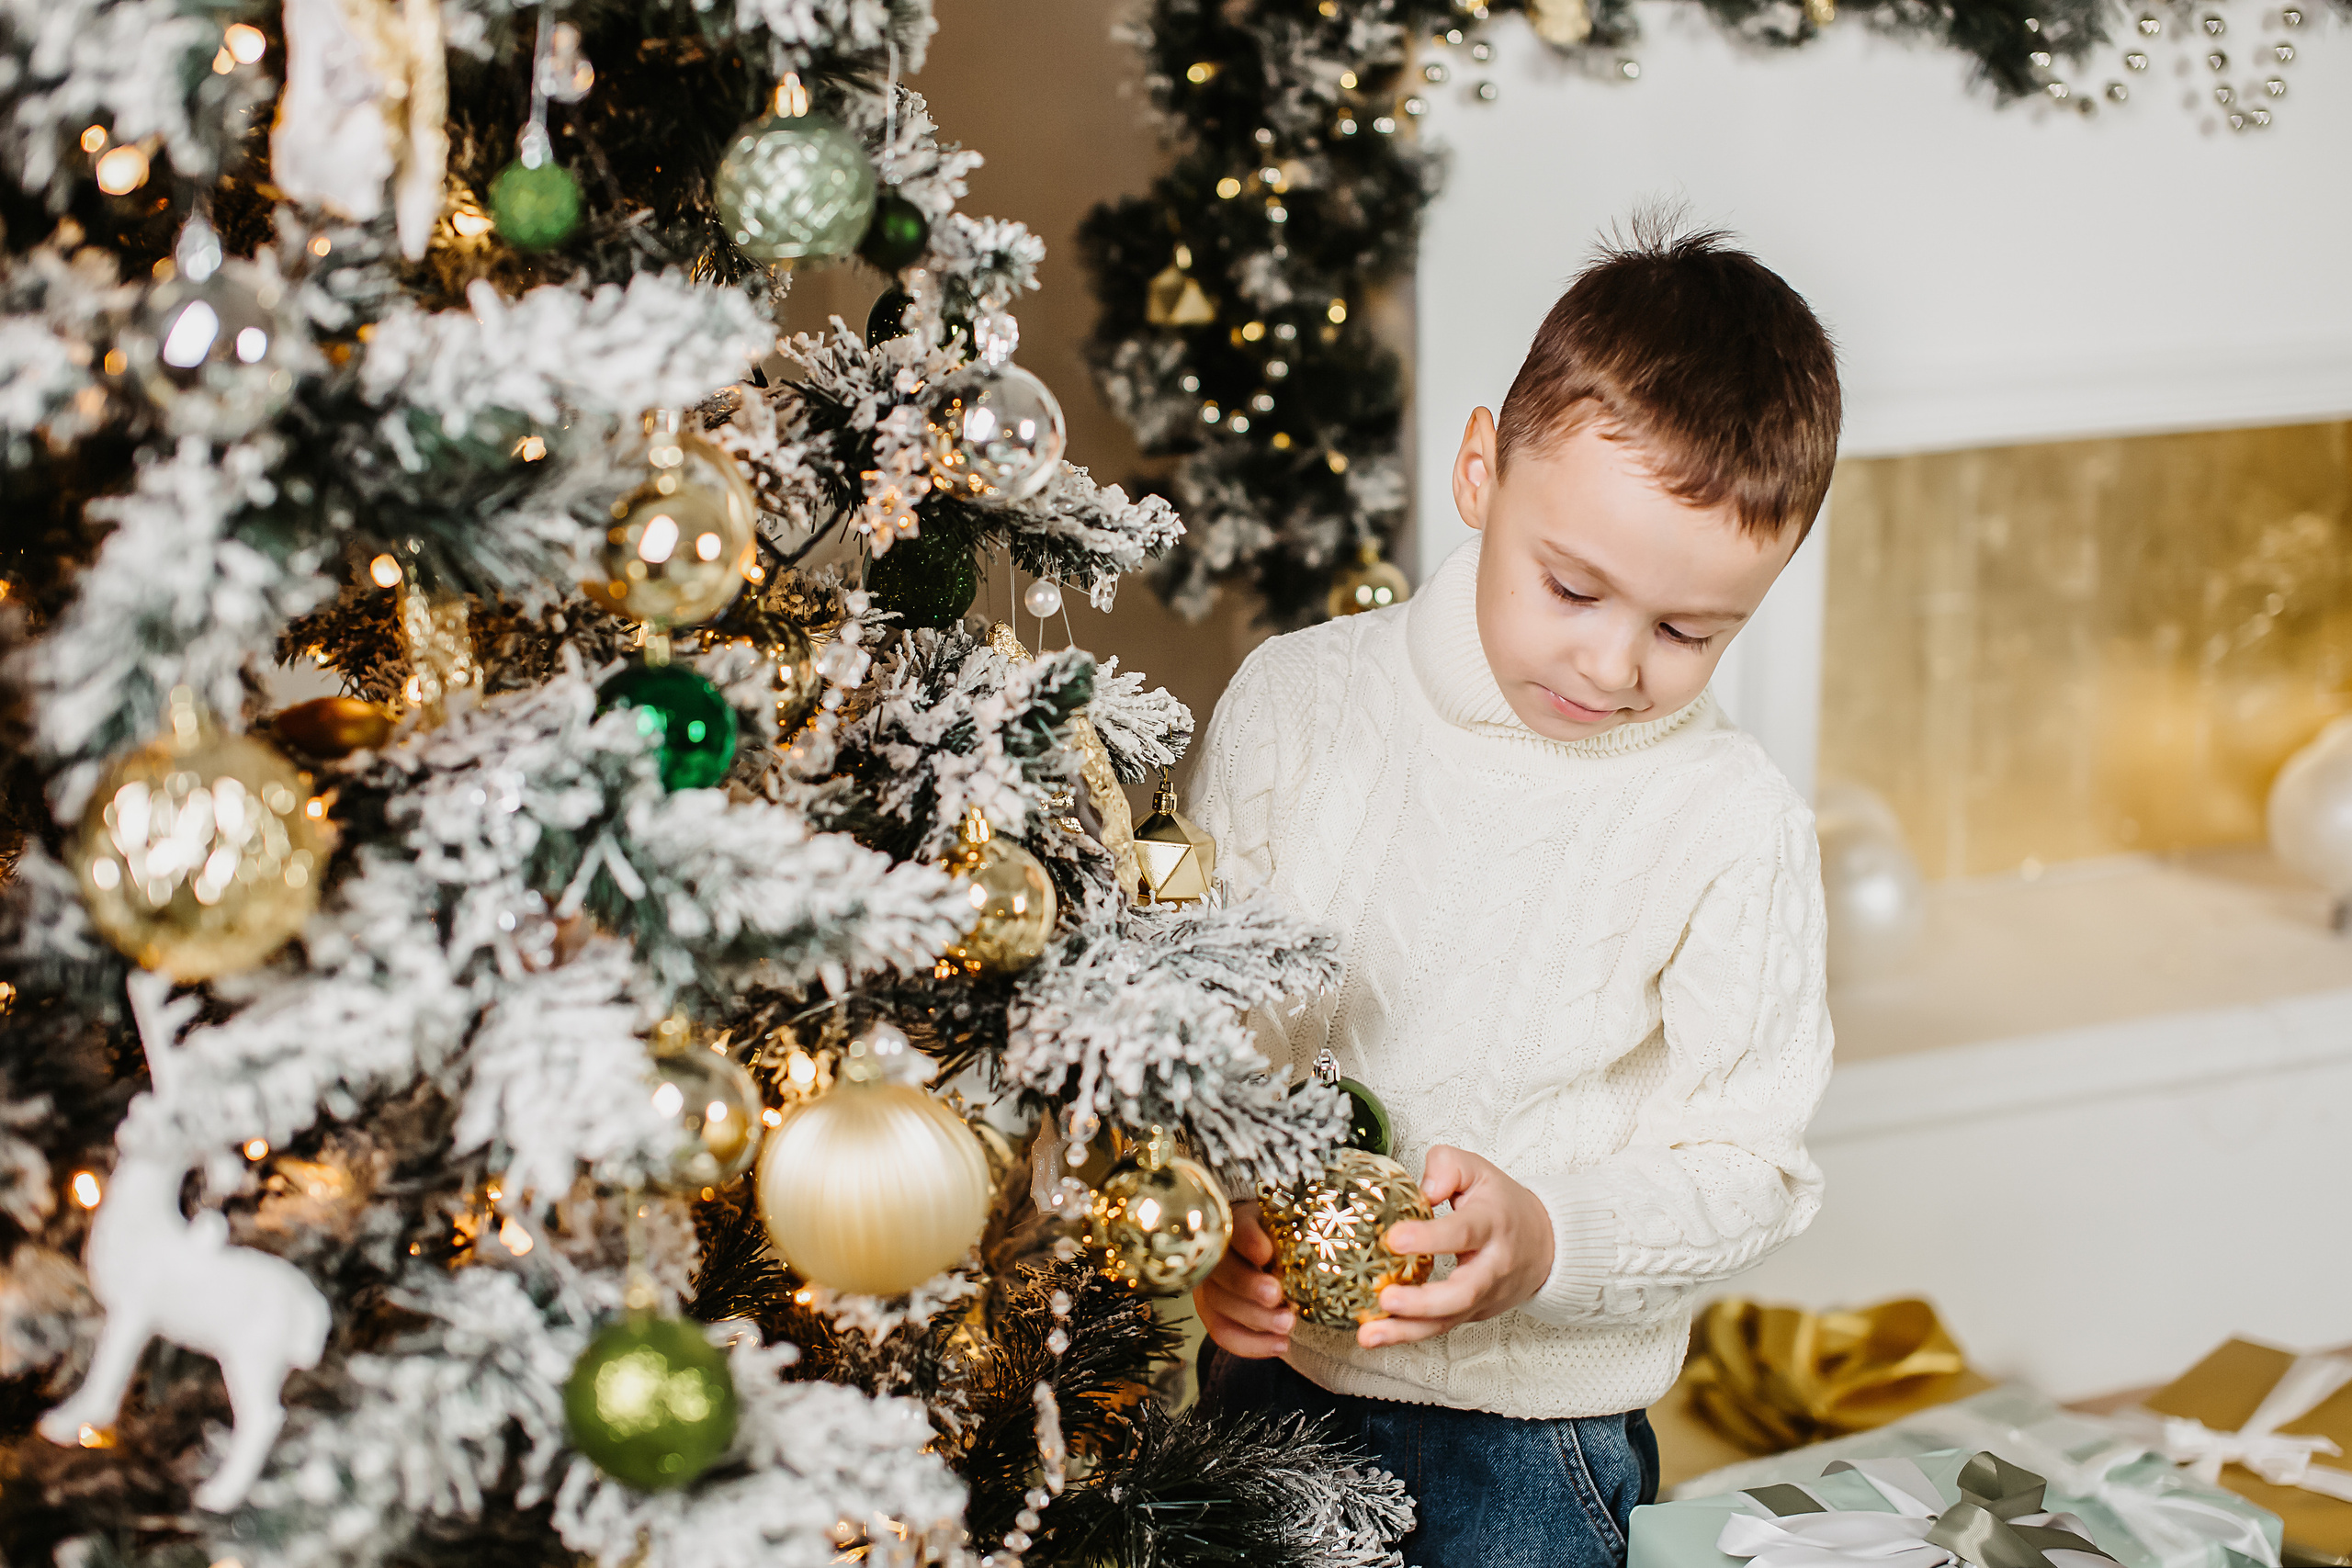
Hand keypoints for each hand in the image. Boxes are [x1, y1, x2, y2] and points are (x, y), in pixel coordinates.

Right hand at [1194, 1202, 1295, 1358]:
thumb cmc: (1279, 1245)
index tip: (1266, 1253)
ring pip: (1220, 1304)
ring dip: (1256, 1319)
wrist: (1266, 1261)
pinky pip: (1223, 1333)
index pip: (1235, 1228)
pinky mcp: (1211, 1313)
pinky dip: (1251, 1344)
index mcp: (1238, 1224)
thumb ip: (1295, 1239)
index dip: (1248, 1241)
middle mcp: (1215, 1255)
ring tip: (1287, 1325)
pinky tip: (1280, 1344)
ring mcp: (1209, 1285)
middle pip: (1221, 1270)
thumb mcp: (1287, 1234)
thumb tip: (1321, 1250)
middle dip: (1249, 1286)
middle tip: (1278, 1297)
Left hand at [1359, 1145, 1554, 1349]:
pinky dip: (1407, 1334)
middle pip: (1462, 1292)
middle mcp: (1491, 1266)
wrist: (1544, 1243)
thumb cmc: (1503, 1205)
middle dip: (1422, 1301)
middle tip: (1386, 1297)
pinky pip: (1440, 1327)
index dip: (1429, 1238)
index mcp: (1491, 1224)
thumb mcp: (1479, 1170)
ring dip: (1407, 1331)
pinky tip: (1376, 1335)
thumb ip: (1447, 1166)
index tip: (1394, 1238)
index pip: (1462, 1233)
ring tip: (1370, 1334)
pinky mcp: (1473, 1314)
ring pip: (1448, 1320)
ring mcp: (1484, 1296)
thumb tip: (1422, 1190)